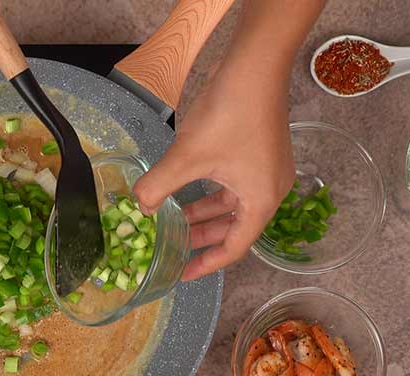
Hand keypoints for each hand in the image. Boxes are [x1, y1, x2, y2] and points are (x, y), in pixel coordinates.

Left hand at [133, 68, 293, 280]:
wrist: (254, 66)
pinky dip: (210, 191)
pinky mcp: (259, 151)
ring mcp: (266, 169)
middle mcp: (270, 190)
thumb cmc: (230, 114)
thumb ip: (158, 186)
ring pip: (232, 204)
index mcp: (260, 201)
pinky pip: (233, 183)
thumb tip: (140, 206)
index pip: (234, 248)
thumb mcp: (186, 157)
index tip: (183, 273)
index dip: (206, 263)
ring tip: (174, 218)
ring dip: (204, 212)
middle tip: (174, 247)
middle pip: (235, 227)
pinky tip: (186, 188)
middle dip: (202, 238)